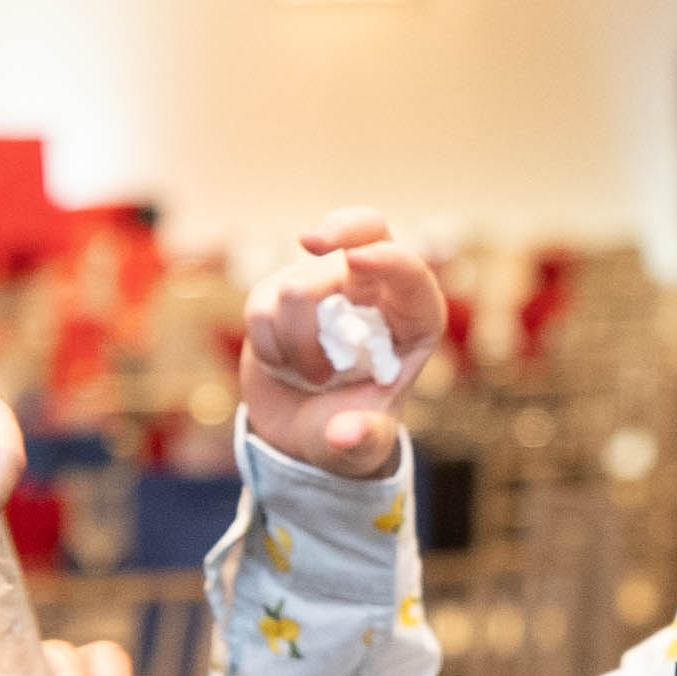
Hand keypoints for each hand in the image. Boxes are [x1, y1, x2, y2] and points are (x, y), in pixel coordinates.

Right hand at [239, 210, 445, 479]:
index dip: (388, 260)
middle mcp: (373, 291)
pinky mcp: (281, 292)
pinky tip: (284, 363)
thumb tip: (346, 436)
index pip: (411, 273)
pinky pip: (262, 306)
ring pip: (297, 288)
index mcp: (413, 319)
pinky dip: (268, 343)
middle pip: (365, 229)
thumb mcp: (364, 447)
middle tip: (312, 243)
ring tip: (312, 377)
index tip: (357, 261)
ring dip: (296, 341)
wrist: (302, 436)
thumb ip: (362, 440)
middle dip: (340, 229)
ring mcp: (325, 286)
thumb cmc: (349, 434)